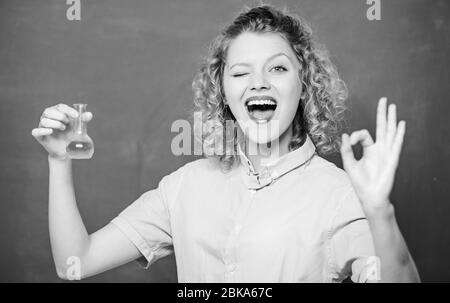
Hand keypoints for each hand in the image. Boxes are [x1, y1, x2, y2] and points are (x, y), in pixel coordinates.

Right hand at [31, 103, 92, 159]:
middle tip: (68, 123)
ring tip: (63, 128)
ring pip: (44, 120)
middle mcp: (47, 117)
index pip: (60, 107)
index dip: (68, 110)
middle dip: (61, 116)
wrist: (66, 149)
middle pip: (49, 111)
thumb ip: (83, 120)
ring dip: (56, 124)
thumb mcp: (77, 127)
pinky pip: (35, 131)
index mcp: (56, 112)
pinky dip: (43, 131)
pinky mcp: (39, 136)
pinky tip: (51, 131)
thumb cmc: (70, 134)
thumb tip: (90, 114)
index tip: (76, 116)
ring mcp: (42, 126)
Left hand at [340, 97, 405, 214]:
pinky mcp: (392, 159)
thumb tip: (345, 135)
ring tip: (393, 106)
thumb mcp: (349, 164)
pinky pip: (396, 144)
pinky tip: (401, 124)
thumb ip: (346, 150)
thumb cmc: (360, 182)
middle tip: (384, 99)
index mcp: (369, 149)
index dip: (356, 135)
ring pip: (390, 132)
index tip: (350, 141)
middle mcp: (380, 149)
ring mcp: (387, 153)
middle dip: (382, 113)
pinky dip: (398, 134)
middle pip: (382, 127)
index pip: (364, 134)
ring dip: (391, 119)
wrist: (370, 196)